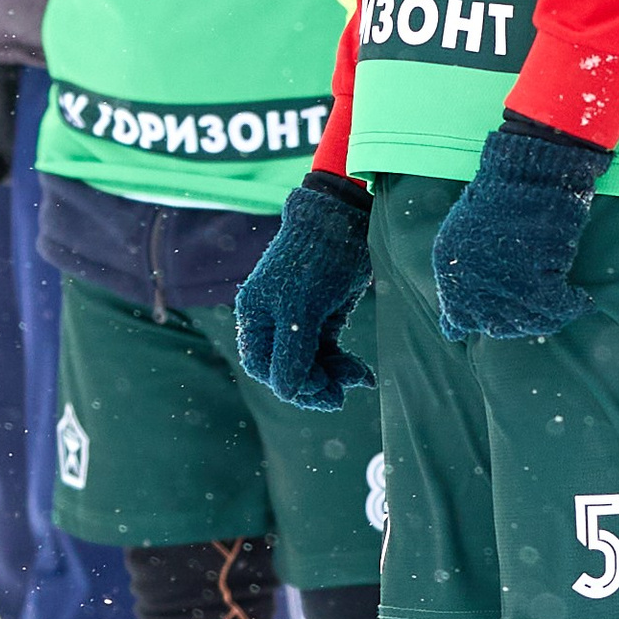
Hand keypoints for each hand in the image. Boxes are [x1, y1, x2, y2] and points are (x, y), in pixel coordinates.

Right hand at [235, 176, 376, 410]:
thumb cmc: (314, 260)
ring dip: (334, 374)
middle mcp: (273, 321)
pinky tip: (363, 374)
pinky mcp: (323, 318)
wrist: (343, 221)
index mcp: (256, 316)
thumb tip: (287, 393)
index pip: (263, 367)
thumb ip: (293, 352)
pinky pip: (329, 352)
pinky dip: (344, 364)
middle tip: (339, 397)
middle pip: (289, 369)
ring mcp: (300, 321)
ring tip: (359, 377)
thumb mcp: (302, 308)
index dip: (289, 384)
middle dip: (315, 384)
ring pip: (313, 363)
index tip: (318, 386)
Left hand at [432, 119, 609, 343]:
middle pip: (495, 325)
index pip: (458, 321)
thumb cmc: (502, 196)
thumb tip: (454, 327)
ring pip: (527, 321)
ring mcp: (502, 284)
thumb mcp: (465, 237)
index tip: (505, 314)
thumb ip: (463, 277)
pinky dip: (574, 305)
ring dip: (548, 318)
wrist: (531, 170)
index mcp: (448, 269)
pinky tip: (582, 298)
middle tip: (539, 310)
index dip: (484, 319)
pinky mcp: (537, 279)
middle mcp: (470, 283)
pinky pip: (558, 307)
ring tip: (564, 305)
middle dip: (518, 321)